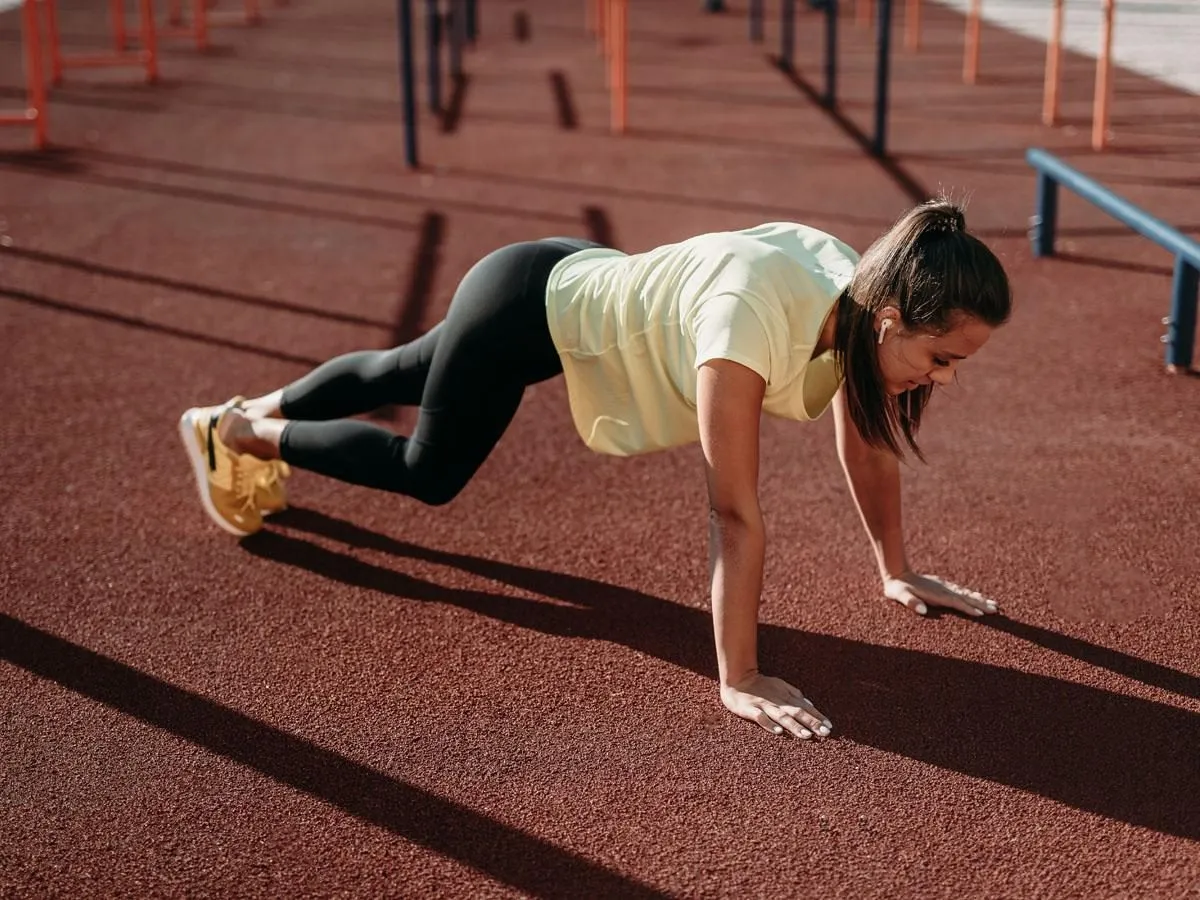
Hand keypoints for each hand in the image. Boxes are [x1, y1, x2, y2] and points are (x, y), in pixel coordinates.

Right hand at [721, 672, 832, 739]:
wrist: (738, 679)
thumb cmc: (761, 685)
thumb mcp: (780, 686)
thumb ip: (795, 695)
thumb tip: (811, 705)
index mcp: (785, 696)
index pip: (805, 707)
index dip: (817, 716)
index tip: (829, 726)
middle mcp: (777, 701)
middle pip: (797, 712)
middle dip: (811, 722)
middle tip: (825, 733)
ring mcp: (764, 705)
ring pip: (782, 716)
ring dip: (795, 726)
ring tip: (807, 735)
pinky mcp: (751, 710)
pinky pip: (761, 718)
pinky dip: (770, 724)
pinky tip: (778, 732)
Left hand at [883, 571, 998, 616]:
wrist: (896, 573)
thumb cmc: (897, 588)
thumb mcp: (899, 596)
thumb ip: (910, 602)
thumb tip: (922, 610)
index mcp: (936, 594)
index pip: (956, 602)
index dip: (968, 608)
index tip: (982, 613)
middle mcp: (943, 590)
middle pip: (965, 597)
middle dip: (980, 603)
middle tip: (996, 609)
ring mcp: (943, 587)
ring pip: (964, 593)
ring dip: (978, 598)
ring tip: (993, 604)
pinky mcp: (941, 585)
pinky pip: (959, 590)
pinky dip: (969, 594)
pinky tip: (976, 595)